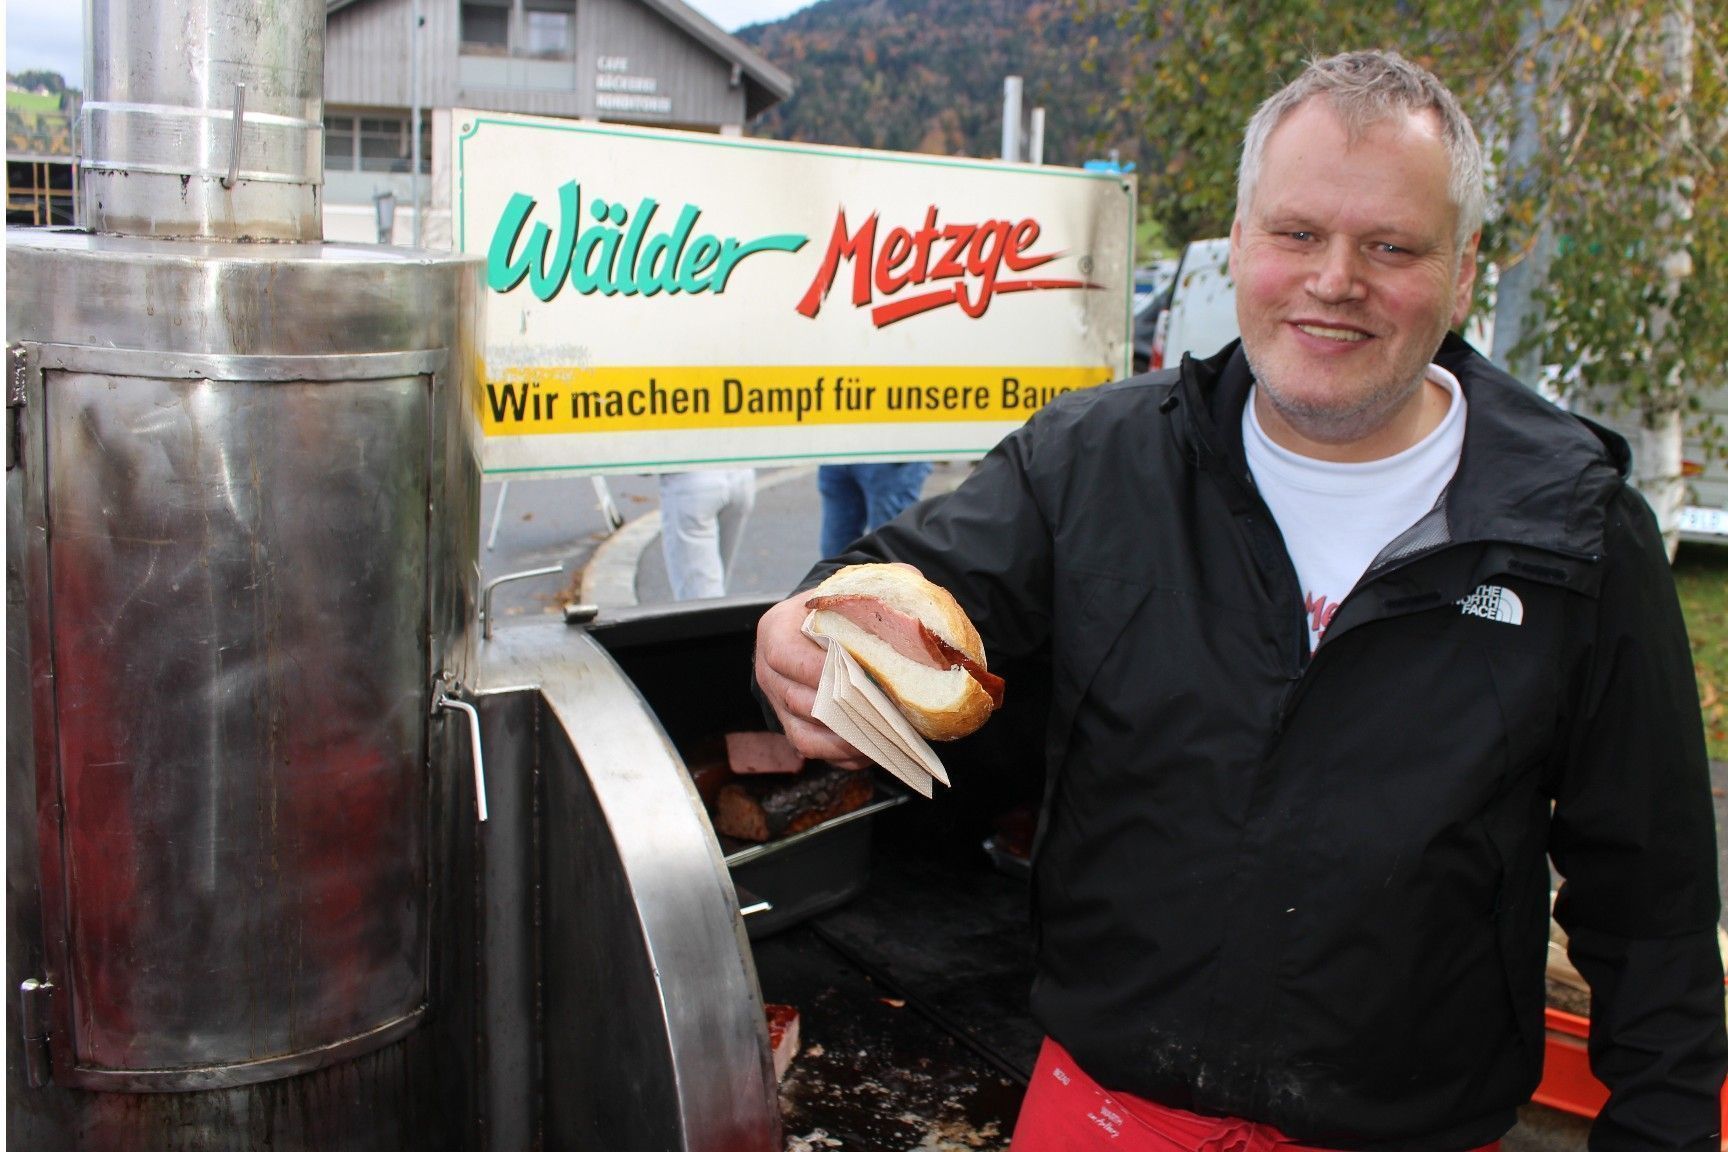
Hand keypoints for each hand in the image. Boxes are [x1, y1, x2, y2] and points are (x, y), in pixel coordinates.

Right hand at [753, 593, 872, 770]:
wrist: (819, 628)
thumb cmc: (836, 610)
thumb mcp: (852, 588)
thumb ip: (878, 584)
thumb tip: (913, 585)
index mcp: (775, 630)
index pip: (788, 656)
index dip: (819, 670)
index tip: (859, 677)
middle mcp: (768, 671)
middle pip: (799, 701)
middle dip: (844, 710)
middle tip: (884, 714)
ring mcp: (777, 703)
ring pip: (805, 733)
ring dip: (846, 739)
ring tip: (884, 738)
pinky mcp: (791, 727)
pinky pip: (813, 750)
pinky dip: (842, 754)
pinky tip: (872, 750)